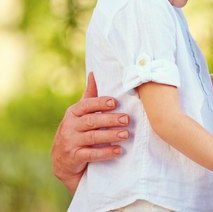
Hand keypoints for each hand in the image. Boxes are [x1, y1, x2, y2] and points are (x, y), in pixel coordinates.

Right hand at [51, 73, 129, 193]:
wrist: (62, 161)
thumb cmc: (77, 131)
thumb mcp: (80, 113)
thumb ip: (89, 96)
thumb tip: (94, 73)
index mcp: (73, 112)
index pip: (86, 105)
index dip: (100, 103)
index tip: (115, 102)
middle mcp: (70, 126)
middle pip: (92, 121)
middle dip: (110, 120)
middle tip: (127, 119)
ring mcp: (71, 142)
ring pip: (93, 137)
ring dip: (111, 135)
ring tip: (126, 134)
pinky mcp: (74, 157)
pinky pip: (91, 154)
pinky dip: (106, 152)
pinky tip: (119, 150)